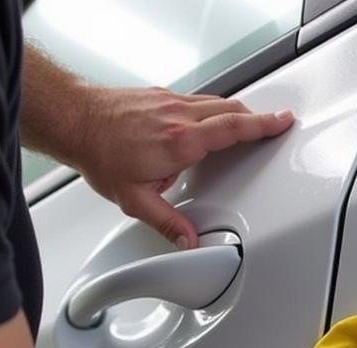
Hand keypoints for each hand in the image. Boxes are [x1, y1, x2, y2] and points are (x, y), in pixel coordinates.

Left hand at [72, 86, 293, 247]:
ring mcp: (169, 101)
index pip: (232, 128)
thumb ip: (168, 223)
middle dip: (256, 118)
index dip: (262, 126)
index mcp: (179, 142)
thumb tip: (189, 243)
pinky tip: (209, 121)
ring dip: (235, 113)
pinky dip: (213, 109)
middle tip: (273, 124)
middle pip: (230, 109)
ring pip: (215, 101)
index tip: (282, 122)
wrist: (74, 121)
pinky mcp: (160, 95)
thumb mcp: (135, 200)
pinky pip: (198, 100)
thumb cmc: (101, 154)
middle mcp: (178, 115)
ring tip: (246, 125)